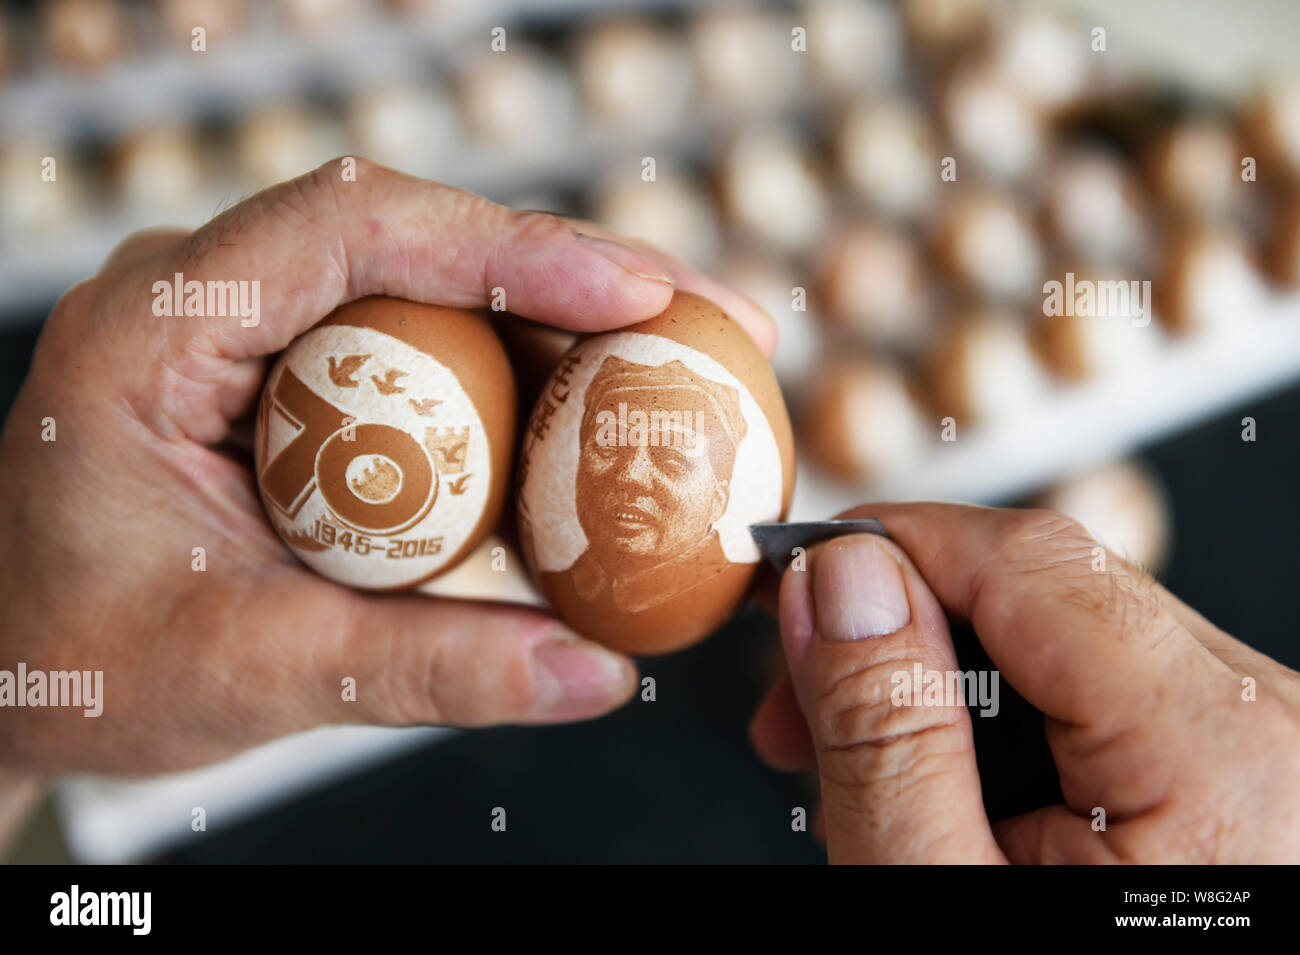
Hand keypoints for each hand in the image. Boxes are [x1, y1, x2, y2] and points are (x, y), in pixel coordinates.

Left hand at [0, 158, 774, 775]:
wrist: (5, 672)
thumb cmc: (81, 664)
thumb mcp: (254, 671)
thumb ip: (426, 670)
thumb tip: (597, 675)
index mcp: (159, 326)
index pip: (350, 226)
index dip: (507, 244)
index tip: (637, 295)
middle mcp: (213, 295)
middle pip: (421, 239)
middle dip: (579, 273)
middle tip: (717, 324)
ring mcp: (259, 329)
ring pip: (440, 288)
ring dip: (570, 320)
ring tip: (695, 360)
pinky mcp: (301, 374)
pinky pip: (429, 350)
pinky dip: (526, 376)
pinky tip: (607, 411)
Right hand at [750, 503, 1299, 862]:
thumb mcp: (938, 898)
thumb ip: (889, 734)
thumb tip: (844, 584)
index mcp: (1218, 756)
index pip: (1029, 559)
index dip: (891, 548)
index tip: (796, 584)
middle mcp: (1270, 729)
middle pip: (1049, 588)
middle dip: (905, 625)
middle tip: (799, 708)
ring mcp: (1263, 745)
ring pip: (1068, 631)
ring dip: (949, 676)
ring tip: (868, 765)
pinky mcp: (1239, 763)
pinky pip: (1105, 687)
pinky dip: (1008, 716)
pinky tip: (951, 782)